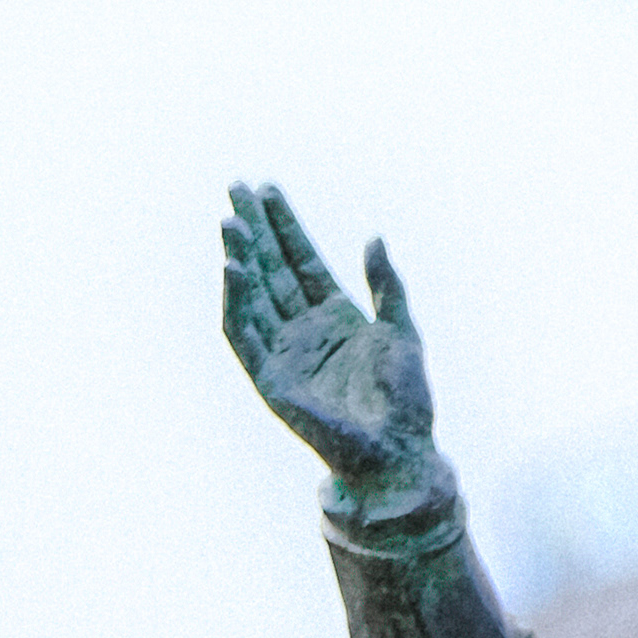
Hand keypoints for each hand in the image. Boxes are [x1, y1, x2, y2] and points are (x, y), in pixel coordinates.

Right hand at [221, 181, 439, 500]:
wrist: (398, 450)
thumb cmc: (406, 399)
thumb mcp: (402, 331)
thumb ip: (387, 285)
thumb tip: (374, 237)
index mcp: (335, 315)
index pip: (301, 259)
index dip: (284, 224)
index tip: (266, 188)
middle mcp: (304, 330)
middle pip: (272, 268)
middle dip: (254, 229)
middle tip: (235, 187)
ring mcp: (284, 352)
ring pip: (255, 295)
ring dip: (241, 258)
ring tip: (231, 220)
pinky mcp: (270, 378)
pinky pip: (246, 334)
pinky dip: (238, 302)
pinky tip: (234, 268)